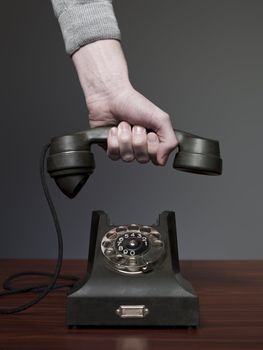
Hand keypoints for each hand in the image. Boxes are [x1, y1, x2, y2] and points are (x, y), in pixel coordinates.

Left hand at [72, 40, 177, 164]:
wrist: (110, 96)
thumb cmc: (134, 104)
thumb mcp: (160, 119)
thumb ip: (170, 140)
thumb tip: (162, 160)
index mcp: (154, 142)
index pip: (157, 159)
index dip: (152, 146)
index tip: (150, 132)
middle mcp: (140, 148)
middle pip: (142, 159)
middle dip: (138, 139)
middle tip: (136, 125)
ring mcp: (125, 149)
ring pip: (127, 157)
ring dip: (125, 137)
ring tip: (123, 124)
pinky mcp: (111, 149)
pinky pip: (114, 155)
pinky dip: (113, 140)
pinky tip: (113, 129)